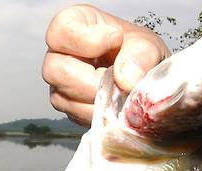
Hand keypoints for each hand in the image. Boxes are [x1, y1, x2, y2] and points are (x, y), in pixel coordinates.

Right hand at [42, 5, 169, 125]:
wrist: (143, 78)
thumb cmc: (138, 54)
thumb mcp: (147, 46)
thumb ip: (141, 55)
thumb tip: (126, 78)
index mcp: (75, 26)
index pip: (60, 31)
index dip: (86, 40)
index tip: (116, 40)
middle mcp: (60, 54)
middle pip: (54, 70)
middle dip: (90, 81)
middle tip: (116, 80)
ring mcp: (60, 82)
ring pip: (61, 97)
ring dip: (96, 101)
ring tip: (119, 93)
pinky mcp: (67, 105)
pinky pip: (74, 114)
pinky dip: (98, 114)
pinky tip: (113, 105)